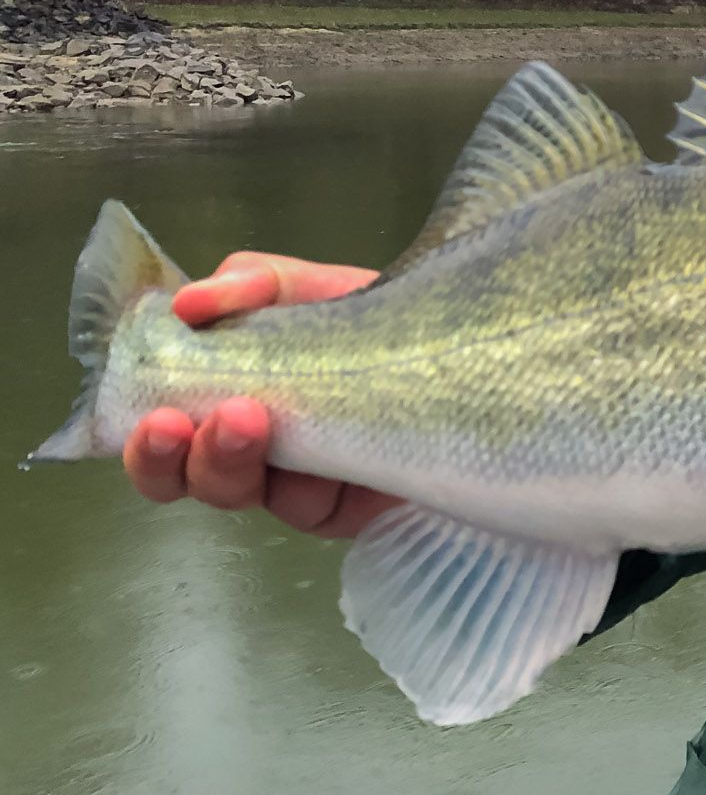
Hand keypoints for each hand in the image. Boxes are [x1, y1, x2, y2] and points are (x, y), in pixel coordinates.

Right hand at [122, 252, 399, 538]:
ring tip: (248, 420)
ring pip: (237, 493)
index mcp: (230, 395)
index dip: (141, 431)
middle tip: (175, 423)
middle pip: (187, 477)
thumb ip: (255, 284)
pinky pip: (308, 507)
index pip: (164, 428)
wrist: (474, 355)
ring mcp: (298, 482)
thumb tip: (189, 301)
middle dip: (170, 458)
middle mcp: (255, 447)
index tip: (146, 409)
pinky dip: (304, 482)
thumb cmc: (387, 320)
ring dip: (226, 461)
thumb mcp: (316, 286)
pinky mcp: (345, 510)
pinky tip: (318, 455)